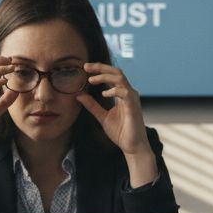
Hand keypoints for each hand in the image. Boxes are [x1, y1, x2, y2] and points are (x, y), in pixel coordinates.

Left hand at [77, 63, 156, 185]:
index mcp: (121, 94)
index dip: (99, 70)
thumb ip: (92, 105)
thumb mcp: (102, 116)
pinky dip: (113, 91)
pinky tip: (104, 94)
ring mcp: (132, 98)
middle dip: (101, 67)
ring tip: (91, 79)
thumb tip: (79, 95)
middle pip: (116, 72)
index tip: (85, 68)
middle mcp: (128, 93)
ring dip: (105, 77)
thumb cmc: (121, 132)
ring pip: (120, 78)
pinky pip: (125, 92)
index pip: (111, 76)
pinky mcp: (133, 106)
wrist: (132, 146)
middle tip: (86, 67)